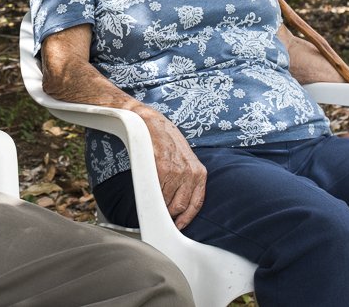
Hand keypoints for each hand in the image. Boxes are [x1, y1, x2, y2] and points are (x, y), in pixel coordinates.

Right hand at [140, 109, 205, 229]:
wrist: (152, 123)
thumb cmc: (168, 141)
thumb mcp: (186, 160)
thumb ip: (187, 180)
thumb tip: (181, 202)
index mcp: (199, 172)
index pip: (197, 203)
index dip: (187, 218)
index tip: (179, 225)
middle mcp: (190, 173)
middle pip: (180, 206)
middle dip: (170, 213)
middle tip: (162, 213)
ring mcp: (176, 171)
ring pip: (167, 201)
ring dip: (159, 204)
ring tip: (153, 198)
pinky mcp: (161, 169)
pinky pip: (156, 191)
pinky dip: (151, 195)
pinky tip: (149, 189)